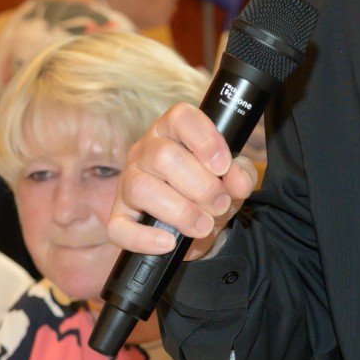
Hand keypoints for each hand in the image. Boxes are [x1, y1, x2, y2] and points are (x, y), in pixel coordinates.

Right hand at [108, 103, 259, 260]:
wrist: (199, 228)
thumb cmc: (212, 191)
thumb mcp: (234, 181)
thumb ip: (242, 175)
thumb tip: (237, 179)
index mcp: (173, 132)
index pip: (180, 117)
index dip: (204, 139)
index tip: (223, 167)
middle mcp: (145, 151)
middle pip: (163, 156)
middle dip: (200, 186)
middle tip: (220, 204)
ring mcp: (127, 183)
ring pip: (141, 188)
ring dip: (180, 211)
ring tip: (203, 225)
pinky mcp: (118, 217)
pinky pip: (119, 228)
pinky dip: (145, 238)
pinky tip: (169, 242)